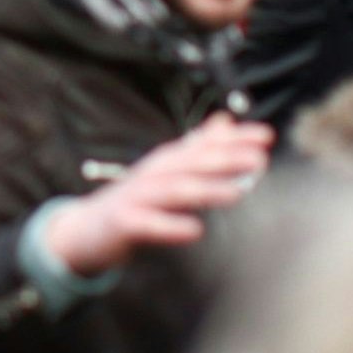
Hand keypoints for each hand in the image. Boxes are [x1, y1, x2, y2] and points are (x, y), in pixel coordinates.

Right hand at [40, 115, 272, 278]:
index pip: (204, 145)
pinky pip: (148, 225)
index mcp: (167, 161)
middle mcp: (153, 174)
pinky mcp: (124, 222)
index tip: (266, 136)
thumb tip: (226, 121)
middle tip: (259, 159)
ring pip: (175, 190)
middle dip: (226, 159)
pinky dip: (170, 226)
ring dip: (206, 190)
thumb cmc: (134, 199)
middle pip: (192, 163)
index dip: (235, 140)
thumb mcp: (166, 170)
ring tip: (236, 194)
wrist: (86, 229)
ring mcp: (137, 196)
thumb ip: (197, 147)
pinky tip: (194, 231)